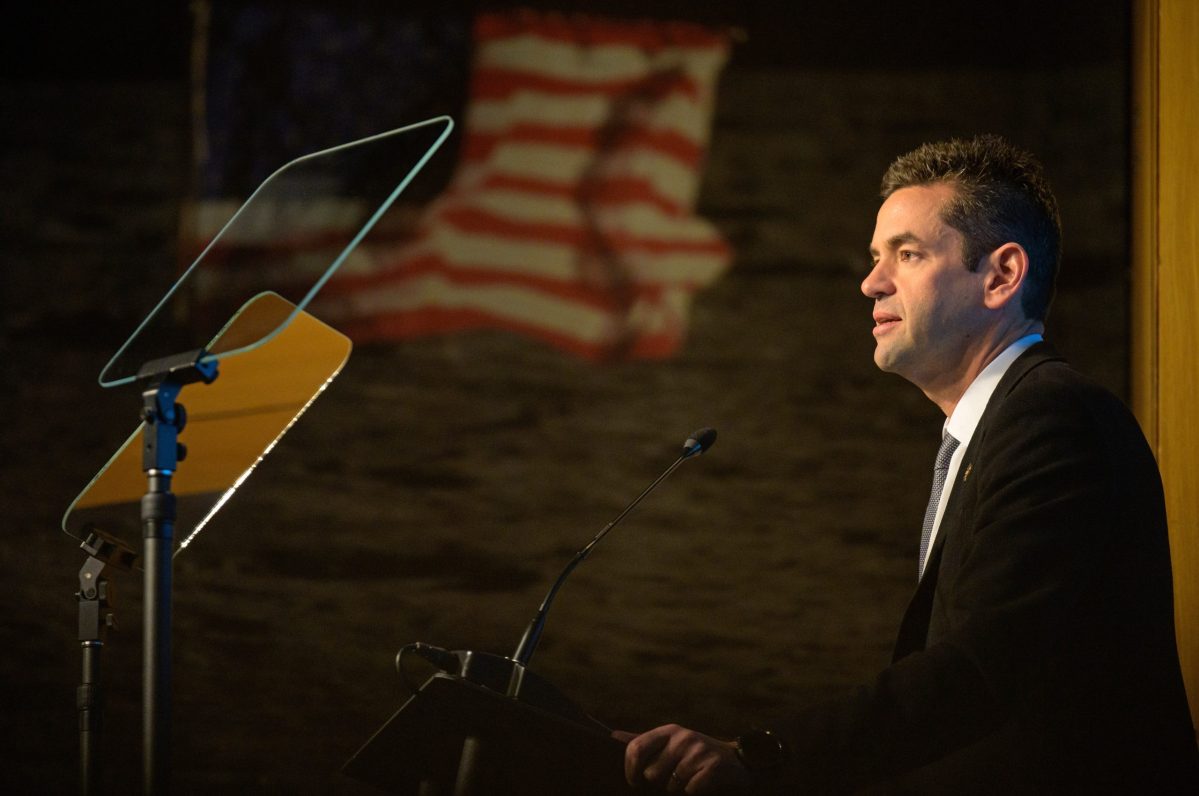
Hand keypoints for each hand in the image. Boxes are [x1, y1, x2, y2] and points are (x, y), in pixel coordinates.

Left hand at [615, 724, 753, 793]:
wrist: (736, 761)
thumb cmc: (694, 755)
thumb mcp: (670, 743)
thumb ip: (644, 743)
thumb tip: (613, 736)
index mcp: (668, 731)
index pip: (636, 748)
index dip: (630, 770)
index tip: (634, 782)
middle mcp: (682, 737)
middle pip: (651, 772)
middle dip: (658, 783)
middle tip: (672, 779)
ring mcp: (698, 751)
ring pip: (671, 784)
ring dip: (677, 788)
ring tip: (688, 779)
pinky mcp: (712, 766)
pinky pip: (690, 789)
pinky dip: (693, 791)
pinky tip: (701, 783)